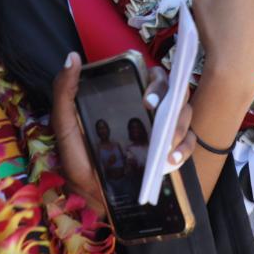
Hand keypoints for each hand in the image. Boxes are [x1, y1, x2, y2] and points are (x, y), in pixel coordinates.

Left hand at [51, 53, 193, 216]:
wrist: (89, 197)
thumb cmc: (76, 158)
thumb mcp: (65, 123)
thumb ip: (64, 90)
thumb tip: (72, 57)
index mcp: (128, 98)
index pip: (153, 76)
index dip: (158, 81)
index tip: (148, 99)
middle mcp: (149, 111)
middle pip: (176, 92)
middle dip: (173, 101)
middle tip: (157, 116)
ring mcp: (162, 131)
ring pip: (186, 115)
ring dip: (180, 126)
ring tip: (165, 145)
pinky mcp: (171, 153)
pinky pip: (189, 143)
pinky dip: (184, 149)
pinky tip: (170, 160)